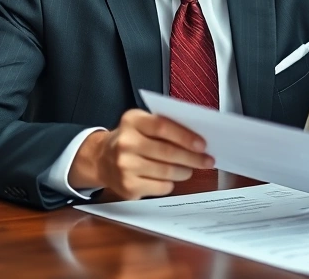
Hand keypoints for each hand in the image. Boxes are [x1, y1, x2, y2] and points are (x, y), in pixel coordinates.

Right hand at [68, 109, 213, 199]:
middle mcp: (125, 143)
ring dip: (184, 171)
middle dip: (192, 158)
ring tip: (188, 169)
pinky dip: (170, 183)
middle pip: (167, 152)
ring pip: (167, 172)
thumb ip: (165, 125)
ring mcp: (125, 167)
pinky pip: (161, 187)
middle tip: (207, 161)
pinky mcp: (128, 187)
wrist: (101, 159)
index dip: (185, 136)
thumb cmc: (130, 139)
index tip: (202, 144)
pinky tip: (168, 178)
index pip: (162, 127)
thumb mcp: (141, 123)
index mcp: (132, 121)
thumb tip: (197, 140)